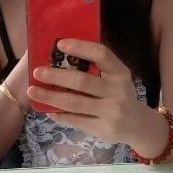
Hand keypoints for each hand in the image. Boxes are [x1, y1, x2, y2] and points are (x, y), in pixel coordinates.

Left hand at [27, 39, 161, 146]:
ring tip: (32, 91)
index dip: (80, 47)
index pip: (101, 54)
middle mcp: (117, 90)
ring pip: (74, 103)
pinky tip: (46, 109)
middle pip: (82, 81)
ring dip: (50, 97)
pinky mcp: (102, 128)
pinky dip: (58, 114)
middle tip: (37, 72)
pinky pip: (75, 120)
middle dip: (56, 76)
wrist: (139, 125)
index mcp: (120, 72)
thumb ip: (98, 67)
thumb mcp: (117, 78)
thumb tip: (61, 55)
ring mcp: (110, 111)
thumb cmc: (121, 95)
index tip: (60, 44)